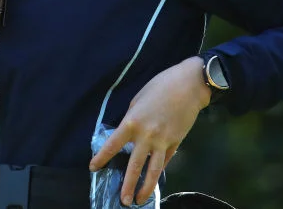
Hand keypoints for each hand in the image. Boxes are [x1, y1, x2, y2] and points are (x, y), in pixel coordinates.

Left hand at [88, 56, 211, 205]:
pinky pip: (165, 160)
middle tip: (122, 200)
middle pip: (134, 165)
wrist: (189, 85)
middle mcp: (146, 136)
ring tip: (140, 200)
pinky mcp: (176, 143)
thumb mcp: (138, 100)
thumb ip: (132, 119)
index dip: (101, 158)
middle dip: (127, 185)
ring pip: (153, 170)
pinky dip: (159, 170)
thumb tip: (129, 135)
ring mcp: (163, 142)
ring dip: (146, 188)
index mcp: (132, 122)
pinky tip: (154, 179)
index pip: (113, 145)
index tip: (93, 167)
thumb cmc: (160, 86)